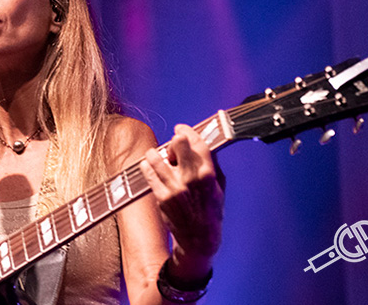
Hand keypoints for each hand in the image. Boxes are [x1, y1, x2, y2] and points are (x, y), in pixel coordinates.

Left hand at [140, 124, 225, 267]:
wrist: (199, 238)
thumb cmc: (211, 212)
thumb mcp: (220, 186)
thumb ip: (213, 164)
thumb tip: (205, 143)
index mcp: (208, 174)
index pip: (197, 143)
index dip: (187, 131)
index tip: (180, 127)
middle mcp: (191, 179)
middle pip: (177, 143)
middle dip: (173, 141)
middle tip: (172, 145)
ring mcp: (174, 188)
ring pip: (157, 156)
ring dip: (156, 153)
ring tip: (158, 157)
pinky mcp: (161, 196)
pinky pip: (148, 172)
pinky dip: (147, 165)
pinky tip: (150, 166)